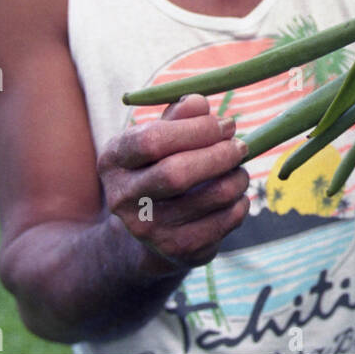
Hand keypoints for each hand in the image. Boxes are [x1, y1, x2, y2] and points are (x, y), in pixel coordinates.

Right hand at [97, 94, 249, 272]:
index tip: (225, 124)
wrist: (148, 231)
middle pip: (178, 172)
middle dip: (220, 154)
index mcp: (113, 160)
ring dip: (237, 177)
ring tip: (239, 169)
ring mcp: (149, 229)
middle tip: (240, 145)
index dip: (197, 128)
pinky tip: (235, 195)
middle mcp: (122, 198)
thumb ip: (179, 116)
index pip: (152, 140)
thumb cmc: (160, 167)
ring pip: (212, 197)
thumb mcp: (160, 137)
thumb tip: (198, 103)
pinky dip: (241, 202)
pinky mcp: (179, 250)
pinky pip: (226, 220)